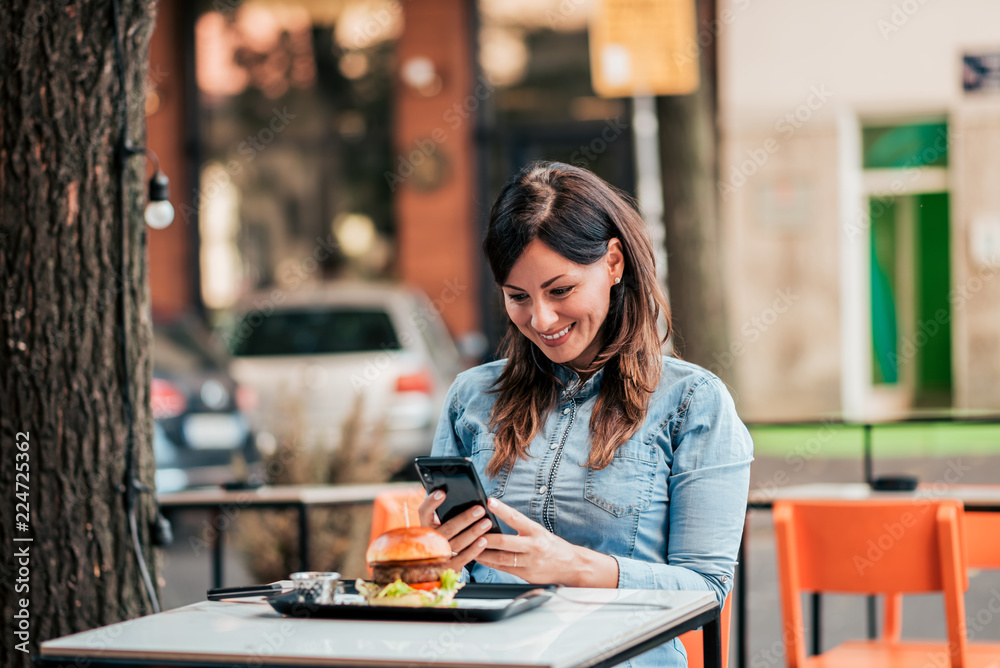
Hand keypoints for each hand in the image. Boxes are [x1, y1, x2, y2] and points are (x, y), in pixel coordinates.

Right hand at [418, 490, 491, 570]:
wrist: (440, 564)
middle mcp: (432, 541)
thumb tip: (462, 496)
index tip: (442, 492)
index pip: (424, 513)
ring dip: (473, 532)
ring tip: (487, 522)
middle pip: (448, 528)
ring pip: (457, 543)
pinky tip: (484, 540)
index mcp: (426, 526)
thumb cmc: (447, 534)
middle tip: (480, 509)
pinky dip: (474, 550)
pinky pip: (463, 558)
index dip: (431, 502)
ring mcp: (441, 555)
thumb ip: (446, 511)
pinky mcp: (451, 566)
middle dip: (465, 518)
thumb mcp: (441, 523)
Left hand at [475, 498, 616, 586]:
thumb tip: (498, 520)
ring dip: (484, 553)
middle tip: (472, 532)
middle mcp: (534, 546)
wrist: (572, 566)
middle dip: (487, 538)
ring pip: (501, 559)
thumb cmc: (553, 546)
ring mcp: (530, 562)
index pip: (517, 518)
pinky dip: (491, 564)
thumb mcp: (540, 532)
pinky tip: (481, 558)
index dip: (502, 509)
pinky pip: (504, 569)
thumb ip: (522, 529)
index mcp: (537, 532)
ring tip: (470, 547)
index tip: (489, 501)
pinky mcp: (527, 575)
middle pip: (506, 542)